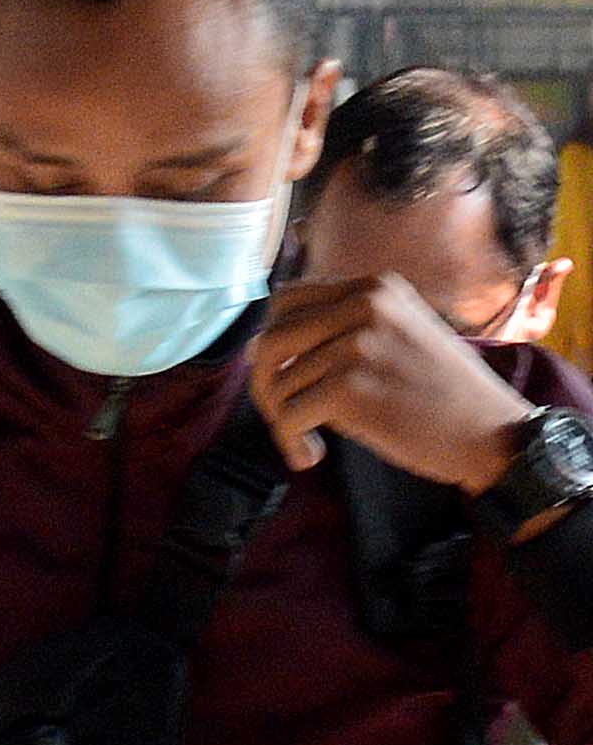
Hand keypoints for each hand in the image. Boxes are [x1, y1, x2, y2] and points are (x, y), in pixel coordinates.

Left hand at [246, 270, 536, 488]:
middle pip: (270, 340)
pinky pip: (287, 417)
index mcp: (375, 288)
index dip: (275, 342)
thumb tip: (255, 345)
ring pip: (275, 383)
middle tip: (285, 416)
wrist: (490, 432)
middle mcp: (365, 306)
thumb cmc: (440, 393)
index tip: (286, 375)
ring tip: (307, 441)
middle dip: (265, 383)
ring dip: (282, 421)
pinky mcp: (349, 387)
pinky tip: (311, 456)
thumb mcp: (397, 334)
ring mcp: (357, 345)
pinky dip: (291, 443)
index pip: (286, 301)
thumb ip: (339, 329)